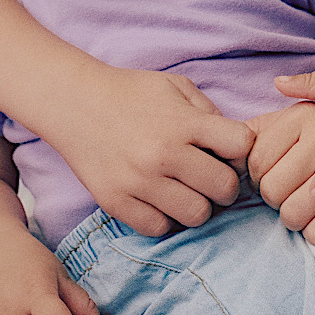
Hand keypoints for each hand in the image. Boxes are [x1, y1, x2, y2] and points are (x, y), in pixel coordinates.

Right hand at [47, 65, 254, 236]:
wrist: (73, 102)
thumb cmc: (129, 93)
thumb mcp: (175, 87)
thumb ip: (209, 113)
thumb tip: (236, 146)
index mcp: (183, 123)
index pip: (241, 146)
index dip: (240, 150)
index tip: (227, 150)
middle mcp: (163, 154)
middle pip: (224, 189)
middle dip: (224, 185)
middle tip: (209, 178)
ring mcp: (138, 181)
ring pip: (196, 215)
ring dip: (197, 206)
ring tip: (185, 191)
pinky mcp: (115, 202)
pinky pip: (158, 228)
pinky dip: (164, 218)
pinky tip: (159, 200)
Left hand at [246, 103, 314, 247]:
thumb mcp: (284, 125)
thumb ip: (247, 131)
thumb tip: (213, 151)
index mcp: (303, 114)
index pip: (254, 164)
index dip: (257, 177)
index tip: (278, 170)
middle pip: (271, 192)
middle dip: (275, 198)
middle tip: (293, 189)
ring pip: (292, 216)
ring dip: (294, 218)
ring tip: (308, 202)